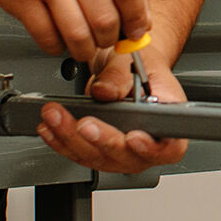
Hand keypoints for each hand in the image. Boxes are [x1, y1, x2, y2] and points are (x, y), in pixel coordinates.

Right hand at [0, 0, 150, 62]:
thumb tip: (142, 21)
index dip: (136, 20)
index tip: (135, 32)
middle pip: (106, 18)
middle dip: (109, 39)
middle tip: (106, 39)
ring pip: (78, 35)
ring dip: (85, 49)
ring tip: (84, 44)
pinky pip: (48, 38)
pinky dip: (57, 47)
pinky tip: (59, 37)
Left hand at [35, 45, 187, 172]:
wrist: (130, 70)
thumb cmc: (143, 69)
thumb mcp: (138, 62)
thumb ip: (121, 78)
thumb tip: (105, 92)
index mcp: (170, 125)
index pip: (169, 147)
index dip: (151, 147)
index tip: (133, 137)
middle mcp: (148, 146)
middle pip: (127, 157)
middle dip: (102, 141)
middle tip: (84, 124)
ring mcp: (123, 154)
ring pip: (97, 158)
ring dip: (71, 138)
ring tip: (55, 116)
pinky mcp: (100, 153)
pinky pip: (79, 154)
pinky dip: (61, 141)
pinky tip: (50, 127)